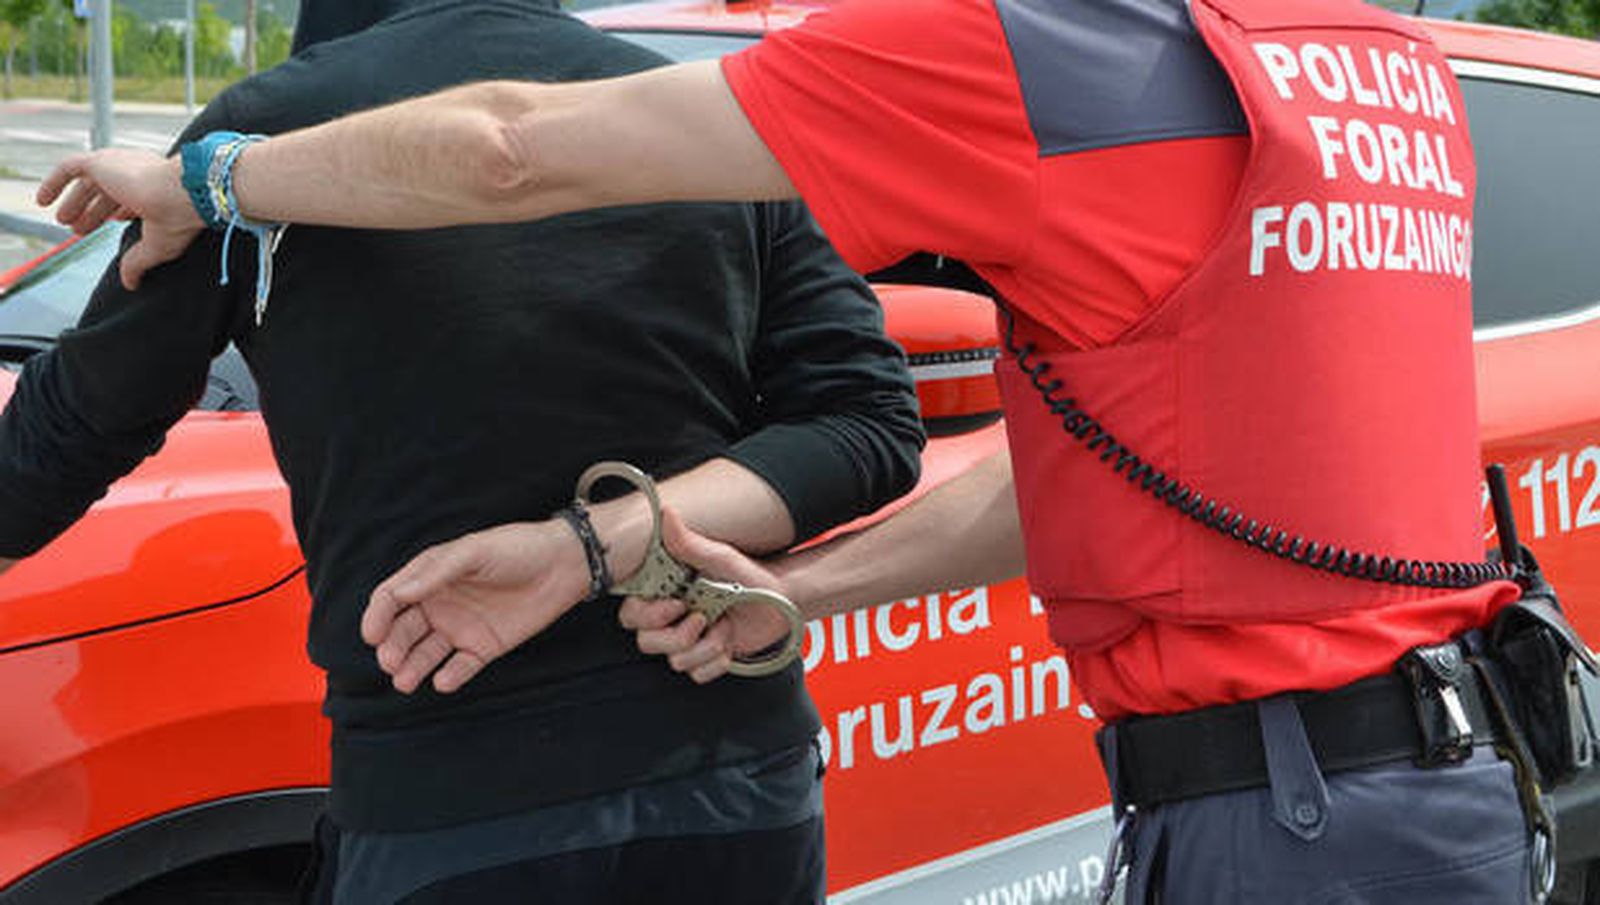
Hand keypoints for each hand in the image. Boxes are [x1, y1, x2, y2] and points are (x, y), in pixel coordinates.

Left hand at [37, 150, 203, 289]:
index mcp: (157, 188)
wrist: (181, 192)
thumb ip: (137, 261)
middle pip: (108, 192)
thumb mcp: (156, 246)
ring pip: (90, 182)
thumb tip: (131, 283)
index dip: (117, 213)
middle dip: (93, 212)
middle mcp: (139, 173)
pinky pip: (70, 167)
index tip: (110, 225)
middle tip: (80, 230)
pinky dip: (54, 182)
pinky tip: (42, 200)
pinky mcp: (100, 162)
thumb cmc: (179, 217)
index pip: (132, 198)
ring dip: (75, 202)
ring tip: (63, 220)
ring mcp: (119, 166)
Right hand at [362, 520, 591, 693]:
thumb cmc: (516, 549)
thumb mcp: (474, 552)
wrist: (563, 565)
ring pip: (426, 654)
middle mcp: (439, 604)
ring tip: (405, 681)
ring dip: (413, 668)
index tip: (372, 635)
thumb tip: (400, 594)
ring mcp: (460, 628)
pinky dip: (450, 676)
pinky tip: (444, 681)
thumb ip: (436, 572)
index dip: (377, 617)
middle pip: (403, 631)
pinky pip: (460, 667)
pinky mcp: (483, 647)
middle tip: (390, 663)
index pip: (392, 599)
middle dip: (392, 648)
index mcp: (430, 577)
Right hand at [619, 508, 794, 683]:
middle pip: (647, 642)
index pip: (631, 613)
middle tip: (703, 619)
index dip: (647, 615)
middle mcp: (671, 618)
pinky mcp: (704, 659)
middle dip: (678, 636)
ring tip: (724, 626)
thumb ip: (688, 542)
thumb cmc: (749, 575)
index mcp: (665, 593)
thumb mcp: (718, 557)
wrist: (780, 601)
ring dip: (706, 646)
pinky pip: (696, 674)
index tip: (676, 604)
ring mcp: (687, 640)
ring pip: (675, 660)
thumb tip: (666, 513)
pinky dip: (716, 661)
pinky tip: (729, 642)